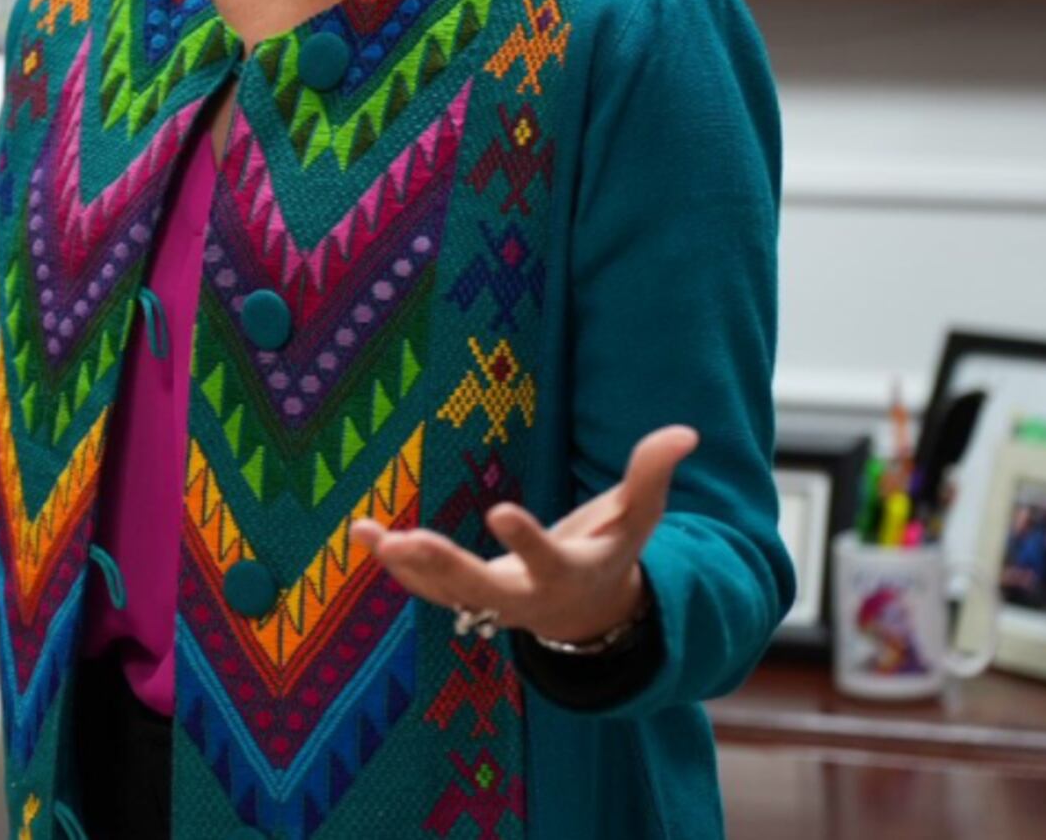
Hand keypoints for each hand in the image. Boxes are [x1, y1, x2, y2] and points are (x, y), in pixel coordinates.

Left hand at [347, 424, 695, 643]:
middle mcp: (524, 597)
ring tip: (374, 536)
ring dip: (407, 566)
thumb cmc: (613, 552)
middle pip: (481, 588)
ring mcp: (489, 603)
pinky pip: (422, 585)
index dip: (524, 538)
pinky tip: (359, 532)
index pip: (545, 559)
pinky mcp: (463, 598)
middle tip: (411, 541)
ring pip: (443, 592)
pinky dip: (391, 563)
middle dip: (447, 566)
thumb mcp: (638, 518)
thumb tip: (686, 431)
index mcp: (567, 574)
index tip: (498, 510)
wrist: (589, 612)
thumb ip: (652, 475)